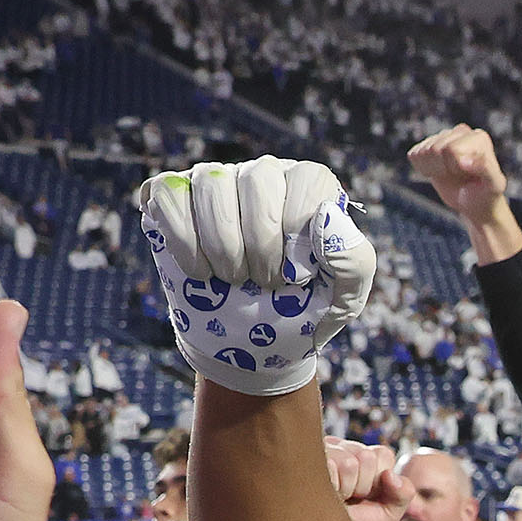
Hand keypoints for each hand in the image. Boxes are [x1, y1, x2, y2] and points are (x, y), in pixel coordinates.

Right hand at [135, 157, 371, 397]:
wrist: (253, 346)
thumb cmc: (303, 313)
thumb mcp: (344, 298)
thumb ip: (352, 259)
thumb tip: (327, 215)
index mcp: (309, 188)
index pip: (308, 179)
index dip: (299, 231)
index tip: (296, 273)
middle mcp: (263, 174)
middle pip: (257, 180)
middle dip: (260, 243)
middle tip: (265, 283)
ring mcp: (216, 182)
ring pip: (210, 184)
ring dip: (222, 246)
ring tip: (234, 280)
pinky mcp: (174, 197)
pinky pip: (169, 195)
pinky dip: (183, 241)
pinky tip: (200, 272)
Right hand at [323, 435, 407, 520]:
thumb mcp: (386, 515)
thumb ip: (403, 494)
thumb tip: (391, 475)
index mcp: (362, 458)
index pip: (383, 454)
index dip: (379, 480)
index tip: (366, 495)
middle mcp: (342, 449)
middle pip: (368, 457)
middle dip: (363, 485)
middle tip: (349, 498)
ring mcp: (322, 449)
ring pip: (349, 462)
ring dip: (345, 488)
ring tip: (335, 496)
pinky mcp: (305, 454)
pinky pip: (330, 466)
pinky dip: (331, 486)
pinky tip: (321, 491)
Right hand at [406, 125, 508, 226]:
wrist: (476, 203)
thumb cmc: (487, 194)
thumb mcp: (493, 185)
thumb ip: (485, 169)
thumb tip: (463, 160)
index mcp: (478, 137)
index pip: (451, 149)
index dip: (455, 167)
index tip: (469, 175)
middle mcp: (461, 131)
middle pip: (435, 149)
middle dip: (444, 169)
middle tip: (459, 176)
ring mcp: (444, 137)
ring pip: (423, 151)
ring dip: (434, 170)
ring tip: (450, 174)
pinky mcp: (429, 145)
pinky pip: (414, 155)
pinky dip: (423, 169)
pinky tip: (439, 172)